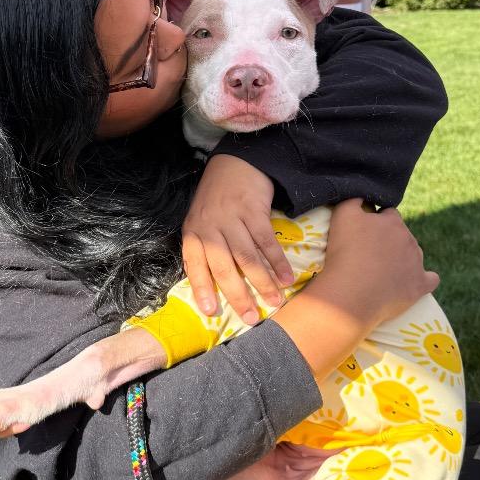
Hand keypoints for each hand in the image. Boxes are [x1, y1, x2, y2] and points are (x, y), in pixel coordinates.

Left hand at [182, 155, 294, 323]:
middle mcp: (209, 227)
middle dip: (237, 295)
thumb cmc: (217, 199)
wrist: (235, 162)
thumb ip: (205, 249)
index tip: (211, 311)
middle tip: (250, 317)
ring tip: (274, 301)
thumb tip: (213, 287)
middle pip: (223, 267)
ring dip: (263, 282)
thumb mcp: (201, 222)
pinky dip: (278, 261)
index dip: (201, 289)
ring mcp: (231, 218)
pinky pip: (266, 241)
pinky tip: (287, 277)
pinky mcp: (253, 210)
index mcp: (193, 232)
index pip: (194, 264)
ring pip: (247, 257)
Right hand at [271, 200, 437, 383]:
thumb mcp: (342, 215)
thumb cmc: (345, 252)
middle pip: (401, 235)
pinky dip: (424, 279)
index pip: (388, 215)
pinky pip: (431, 279)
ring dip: (401, 259)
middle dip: (388, 241)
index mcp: (393, 221)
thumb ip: (354, 200)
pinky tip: (414, 281)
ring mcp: (417, 263)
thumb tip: (363, 195)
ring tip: (380, 271)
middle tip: (367, 254)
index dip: (375, 223)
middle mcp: (409, 239)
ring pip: (413, 255)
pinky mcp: (419, 285)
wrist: (351, 292)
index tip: (362, 234)